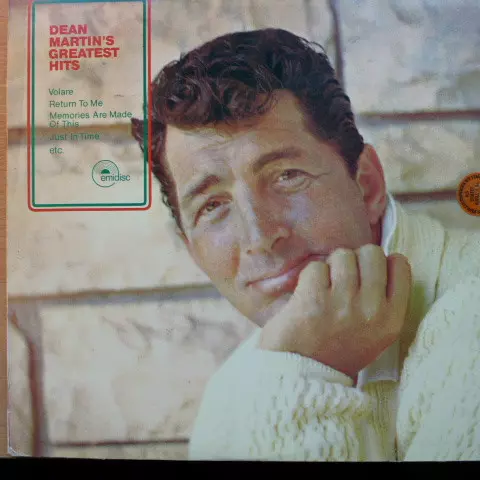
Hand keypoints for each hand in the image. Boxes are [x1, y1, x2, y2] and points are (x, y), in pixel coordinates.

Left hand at [258, 245, 411, 379]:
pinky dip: (309, 277)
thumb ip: (382, 300)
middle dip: (354, 260)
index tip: (366, 273)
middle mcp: (372, 310)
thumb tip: (380, 259)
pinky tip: (306, 295)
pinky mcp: (314, 299)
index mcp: (391, 319)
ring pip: (343, 255)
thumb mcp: (374, 334)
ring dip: (330, 267)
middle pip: (371, 253)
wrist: (301, 377)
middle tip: (341, 279)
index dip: (381, 262)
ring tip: (323, 288)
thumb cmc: (336, 352)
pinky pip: (316, 267)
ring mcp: (343, 303)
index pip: (400, 264)